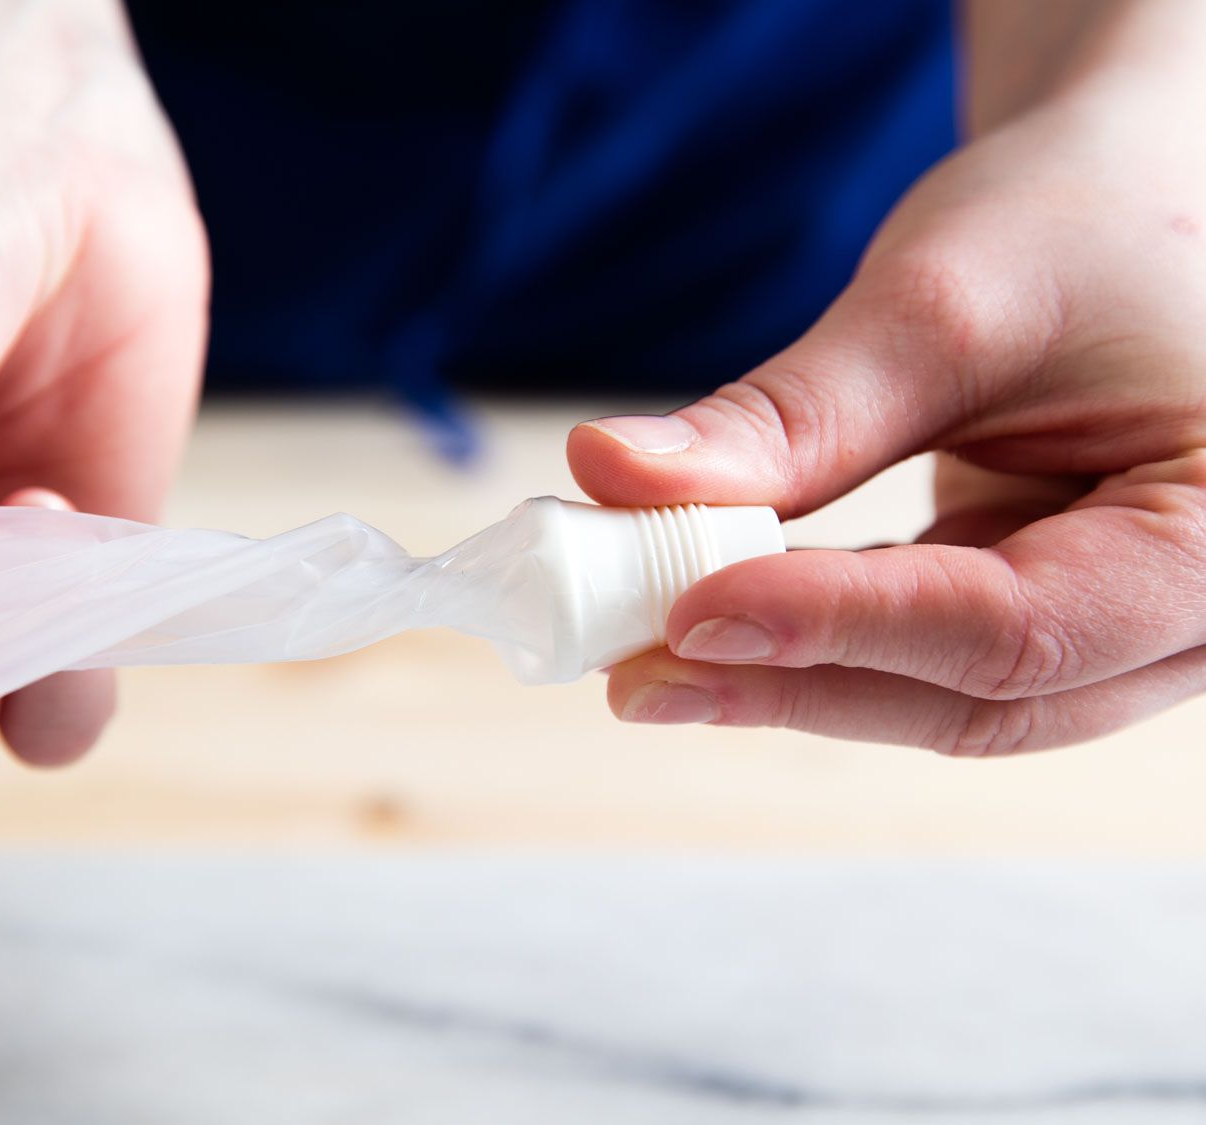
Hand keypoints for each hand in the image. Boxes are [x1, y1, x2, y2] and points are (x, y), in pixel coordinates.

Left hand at [569, 71, 1205, 754]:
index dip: (840, 628)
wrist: (1130, 202)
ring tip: (647, 656)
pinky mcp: (1048, 616)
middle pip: (979, 698)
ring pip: (944, 699)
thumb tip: (611, 475)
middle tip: (636, 671)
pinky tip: (712, 621)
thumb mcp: (944, 304)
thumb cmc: (1081, 223)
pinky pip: (926, 661)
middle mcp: (1196, 618)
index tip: (689, 615)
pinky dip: (818, 642)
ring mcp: (1125, 632)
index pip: (1017, 628)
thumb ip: (792, 415)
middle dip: (795, 683)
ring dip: (791, 679)